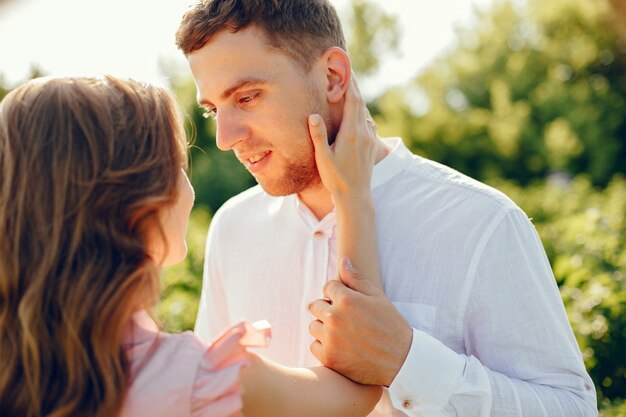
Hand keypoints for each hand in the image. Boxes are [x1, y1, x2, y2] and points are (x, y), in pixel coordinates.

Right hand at [307, 74, 377, 199]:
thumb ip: (319, 135)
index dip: (349, 83)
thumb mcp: (323, 157)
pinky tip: (355, 112)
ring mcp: (369, 138)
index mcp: (351, 133)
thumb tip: (313, 115)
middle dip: (353, 86)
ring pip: (364, 112)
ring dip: (357, 98)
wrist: (356, 195)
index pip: (353, 100)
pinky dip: (360, 112)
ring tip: (348, 88)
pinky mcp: (371, 144)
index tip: (345, 69)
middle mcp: (363, 133)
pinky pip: (367, 122)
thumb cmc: (336, 178)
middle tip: (346, 71)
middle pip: (360, 102)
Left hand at [309, 258, 412, 385]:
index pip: (328, 287)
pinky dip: (324, 346)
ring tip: (344, 334)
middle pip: (316, 305)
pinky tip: (340, 347)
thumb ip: (356, 279)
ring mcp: (330, 339)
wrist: (401, 362)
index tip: (349, 304)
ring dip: (324, 328)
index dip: (338, 293)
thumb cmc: (391, 326)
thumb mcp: (377, 297)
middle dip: (328, 309)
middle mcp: (335, 318)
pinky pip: (314, 346)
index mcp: (347, 300)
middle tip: (347, 320)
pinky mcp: (328, 358)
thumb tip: (343, 261)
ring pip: (313, 326)